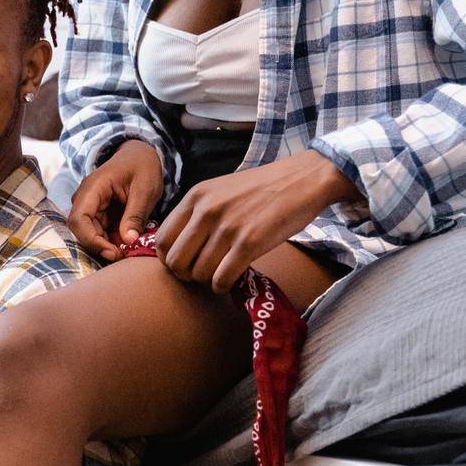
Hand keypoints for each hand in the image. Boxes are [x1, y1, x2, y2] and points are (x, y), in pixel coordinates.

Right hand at [69, 140, 165, 259]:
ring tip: (129, 249)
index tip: (114, 253)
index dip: (92, 240)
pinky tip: (127, 242)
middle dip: (101, 246)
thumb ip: (136, 215)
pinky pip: (100, 231)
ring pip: (90, 233)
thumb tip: (128, 241)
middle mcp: (86, 198)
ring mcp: (91, 206)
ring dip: (107, 245)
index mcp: (94, 187)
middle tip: (124, 255)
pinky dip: (112, 240)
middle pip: (82, 230)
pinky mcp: (99, 213)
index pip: (79, 219)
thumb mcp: (145, 190)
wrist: (140, 155)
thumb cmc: (143, 167)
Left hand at [154, 148, 359, 293]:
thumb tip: (178, 245)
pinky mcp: (250, 243)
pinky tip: (229, 281)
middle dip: (185, 275)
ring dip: (207, 281)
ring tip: (219, 275)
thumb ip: (197, 212)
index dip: (169, 259)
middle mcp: (207, 211)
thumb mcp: (220, 190)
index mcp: (196, 196)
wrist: (303, 179)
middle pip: (176, 262)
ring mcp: (228, 227)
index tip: (184, 264)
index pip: (163, 239)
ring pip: (198, 273)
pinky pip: (221, 279)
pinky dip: (222, 286)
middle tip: (201, 275)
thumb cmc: (262, 188)